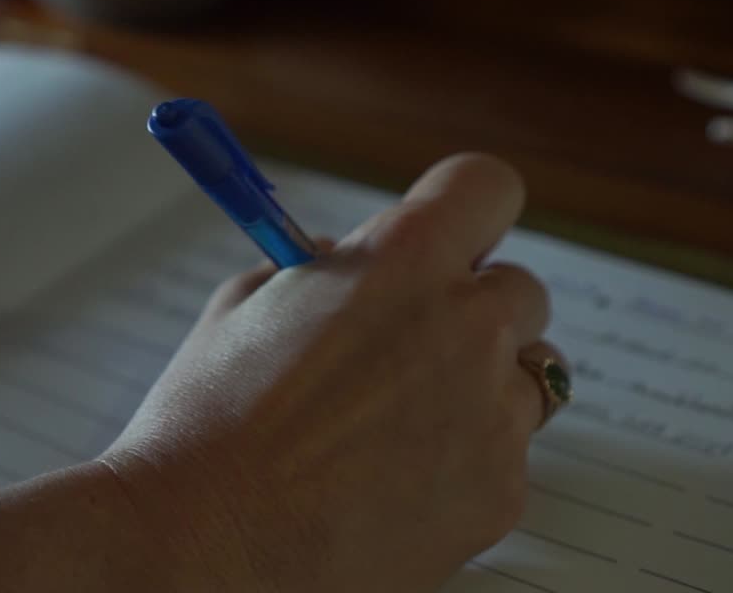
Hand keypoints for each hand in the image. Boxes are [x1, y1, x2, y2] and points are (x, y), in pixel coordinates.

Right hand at [102, 154, 562, 591]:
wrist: (204, 544)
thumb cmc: (208, 424)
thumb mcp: (246, 307)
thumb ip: (319, 269)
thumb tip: (347, 262)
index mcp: (402, 260)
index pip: (488, 189)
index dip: (467, 212)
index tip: (454, 237)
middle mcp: (467, 325)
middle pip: (522, 290)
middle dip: (475, 310)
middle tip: (412, 346)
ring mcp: (493, 414)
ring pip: (528, 378)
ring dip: (481, 388)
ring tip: (399, 427)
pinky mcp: (501, 492)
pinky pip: (506, 458)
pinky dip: (466, 465)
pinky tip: (395, 485)